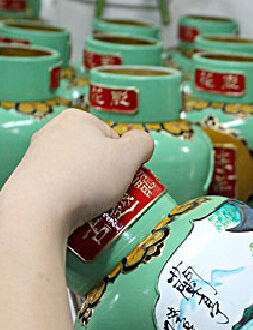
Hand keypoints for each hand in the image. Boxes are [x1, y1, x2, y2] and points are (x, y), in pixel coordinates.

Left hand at [1, 109, 153, 233]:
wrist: (38, 210)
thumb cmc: (83, 179)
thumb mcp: (129, 157)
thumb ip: (144, 143)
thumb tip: (143, 143)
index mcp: (77, 119)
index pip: (114, 138)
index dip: (125, 160)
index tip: (125, 175)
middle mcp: (54, 133)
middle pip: (96, 156)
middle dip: (108, 176)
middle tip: (113, 192)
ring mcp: (39, 157)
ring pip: (80, 174)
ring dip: (91, 189)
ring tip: (94, 205)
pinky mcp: (31, 180)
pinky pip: (63, 188)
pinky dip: (72, 199)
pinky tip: (75, 210)